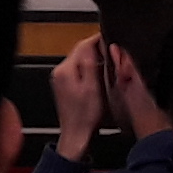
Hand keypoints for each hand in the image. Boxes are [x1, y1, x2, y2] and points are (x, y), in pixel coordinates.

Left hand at [47, 39, 116, 156]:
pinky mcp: (65, 85)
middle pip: (79, 51)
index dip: (97, 40)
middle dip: (95, 49)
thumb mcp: (93, 86)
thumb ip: (92, 63)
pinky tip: (98, 73)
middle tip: (112, 50)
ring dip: (93, 58)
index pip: (82, 45)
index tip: (109, 38)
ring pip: (79, 60)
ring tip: (108, 60)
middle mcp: (60, 71)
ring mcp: (61, 78)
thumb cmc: (85, 115)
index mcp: (65, 70)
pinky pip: (78, 69)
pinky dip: (89, 68)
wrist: (77, 134)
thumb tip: (94, 45)